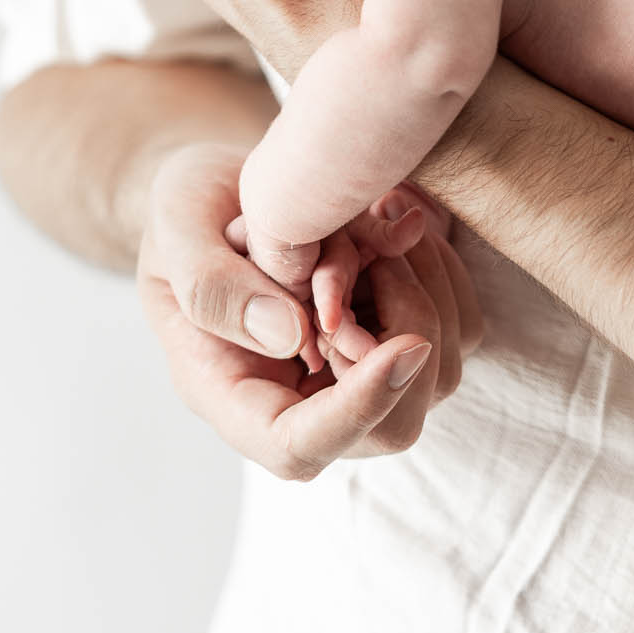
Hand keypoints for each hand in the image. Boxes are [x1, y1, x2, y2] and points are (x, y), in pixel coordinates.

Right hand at [138, 145, 482, 476]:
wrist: (225, 184)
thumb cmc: (189, 207)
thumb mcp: (175, 231)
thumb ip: (213, 287)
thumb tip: (291, 337)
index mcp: (234, 394)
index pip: (299, 448)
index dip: (358, 412)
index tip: (403, 346)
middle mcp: (303, 398)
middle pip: (392, 429)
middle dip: (409, 335)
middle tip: (378, 250)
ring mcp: (357, 370)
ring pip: (438, 376)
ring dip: (426, 289)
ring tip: (381, 219)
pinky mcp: (397, 332)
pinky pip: (457, 324)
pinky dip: (441, 270)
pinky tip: (401, 221)